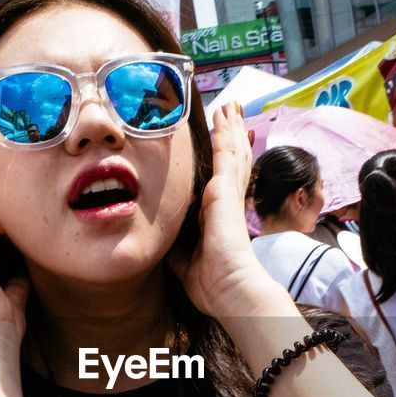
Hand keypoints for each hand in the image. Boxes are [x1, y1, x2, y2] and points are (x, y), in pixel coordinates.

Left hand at [170, 104, 277, 317]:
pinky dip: (225, 133)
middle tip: (231, 114)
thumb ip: (176, 246)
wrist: (231, 289)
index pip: (224, 181)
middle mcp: (227, 201)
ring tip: (230, 107)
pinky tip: (225, 115)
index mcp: (219, 216)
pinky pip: (225, 153)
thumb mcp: (184, 261)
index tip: (225, 147)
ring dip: (229, 128)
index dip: (226, 162)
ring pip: (231, 152)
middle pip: (232, 161)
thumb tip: (164, 239)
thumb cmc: (212, 283)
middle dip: (231, 137)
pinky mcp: (226, 189)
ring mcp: (229, 193)